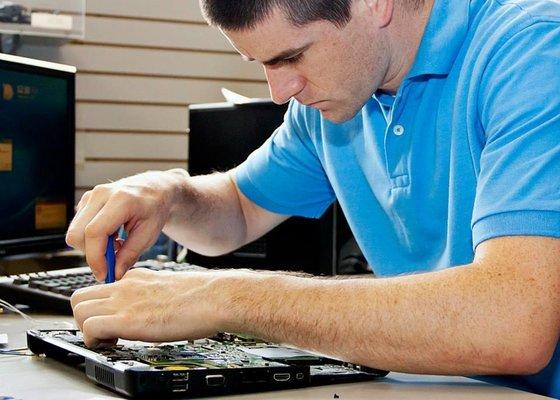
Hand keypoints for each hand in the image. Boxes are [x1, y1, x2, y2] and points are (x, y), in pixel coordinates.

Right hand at [66, 169, 188, 280]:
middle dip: (91, 254)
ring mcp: (90, 196)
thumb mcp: (149, 234)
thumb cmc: (154, 209)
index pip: (94, 232)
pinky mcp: (85, 202)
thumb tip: (115, 274)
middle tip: (112, 261)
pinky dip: (91, 239)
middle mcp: (100, 195)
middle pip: (77, 234)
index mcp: (121, 200)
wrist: (154, 189)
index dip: (96, 258)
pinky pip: (78, 228)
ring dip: (92, 247)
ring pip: (74, 233)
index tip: (105, 274)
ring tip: (116, 245)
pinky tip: (111, 236)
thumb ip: (130, 254)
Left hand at [71, 268, 226, 347]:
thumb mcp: (168, 287)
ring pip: (78, 310)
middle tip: (103, 332)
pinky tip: (113, 344)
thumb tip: (148, 308)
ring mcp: (123, 300)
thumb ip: (150, 294)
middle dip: (85, 318)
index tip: (110, 321)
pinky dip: (93, 340)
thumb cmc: (200, 297)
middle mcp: (125, 285)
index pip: (99, 288)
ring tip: (108, 340)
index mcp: (135, 277)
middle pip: (80, 296)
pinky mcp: (126, 319)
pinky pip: (90, 328)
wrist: (212, 298)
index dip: (99, 307)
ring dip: (87, 329)